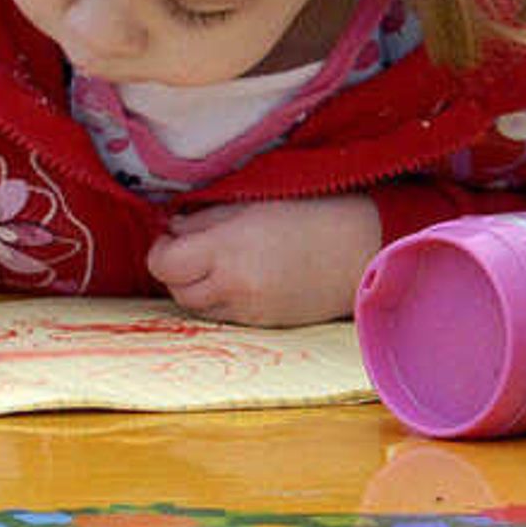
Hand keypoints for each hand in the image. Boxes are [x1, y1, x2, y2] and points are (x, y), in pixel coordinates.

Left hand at [145, 196, 384, 326]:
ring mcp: (251, 310)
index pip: (164, 265)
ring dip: (198, 289)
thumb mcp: (254, 201)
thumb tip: (173, 230)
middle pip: (177, 291)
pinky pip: (227, 317)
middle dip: (177, 272)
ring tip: (219, 265)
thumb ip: (206, 217)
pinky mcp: (266, 324)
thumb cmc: (314, 212)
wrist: (365, 248)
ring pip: (199, 309)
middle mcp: (235, 286)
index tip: (172, 238)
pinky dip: (224, 300)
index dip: (160, 252)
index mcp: (228, 249)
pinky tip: (245, 279)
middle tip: (193, 250)